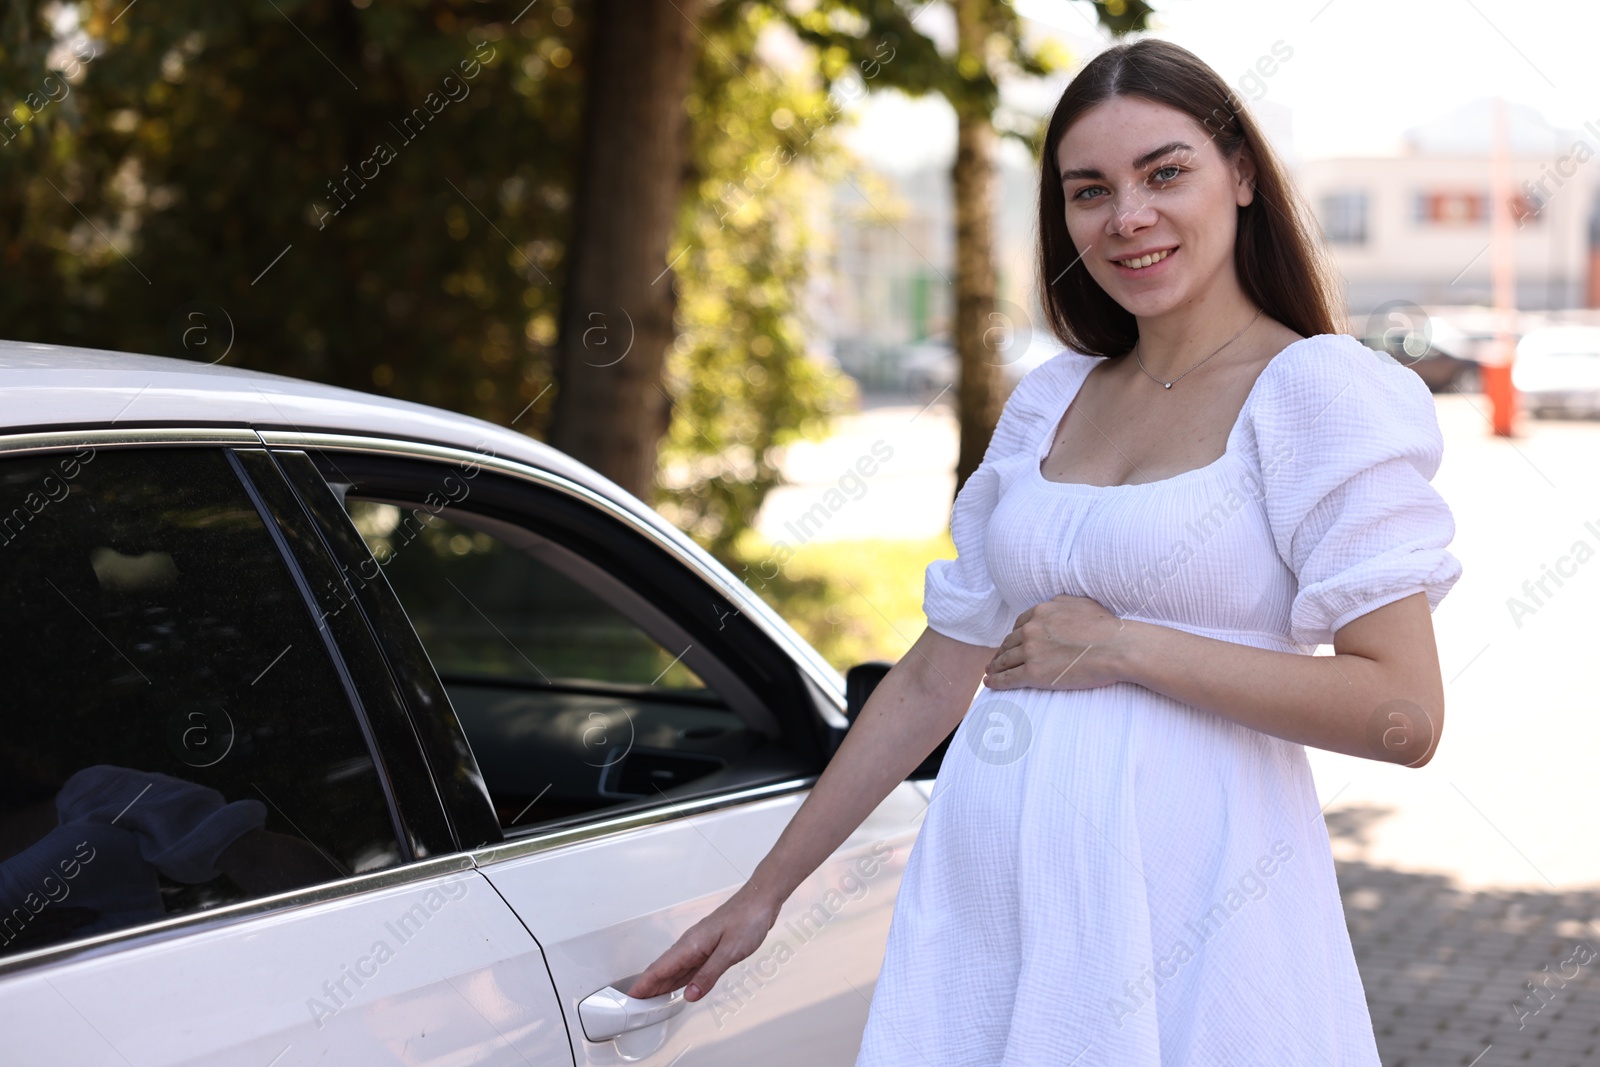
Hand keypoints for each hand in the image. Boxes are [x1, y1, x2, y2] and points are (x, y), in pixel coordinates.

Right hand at [625, 880, 781, 1002]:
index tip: (631, 999)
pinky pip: (689, 965)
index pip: (659, 968)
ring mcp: (700, 944)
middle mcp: (691, 944)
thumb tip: (689, 995)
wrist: (761, 900)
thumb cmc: (748, 919)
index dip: (644, 985)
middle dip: (649, 988)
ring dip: (663, 984)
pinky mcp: (710, 946)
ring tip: (653, 1000)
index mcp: (691, 944)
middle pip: (663, 969)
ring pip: (675, 968)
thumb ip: (708, 975)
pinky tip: (680, 986)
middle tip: (638, 1007)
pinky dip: (680, 978)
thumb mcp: (729, 952)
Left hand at [983, 594, 1133, 690]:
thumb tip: (1051, 604)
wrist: (1116, 648)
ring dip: (995, 666)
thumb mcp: (1080, 603)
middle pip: (1009, 642)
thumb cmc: (1106, 627)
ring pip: (1005, 660)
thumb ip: (1060, 603)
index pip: (1019, 625)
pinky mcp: (1034, 673)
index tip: (1010, 644)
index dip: (1013, 636)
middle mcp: (1031, 629)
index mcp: (1040, 612)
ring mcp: (1031, 651)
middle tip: (996, 660)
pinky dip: (996, 681)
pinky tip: (989, 683)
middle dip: (1001, 651)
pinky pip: (1008, 678)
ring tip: (989, 672)